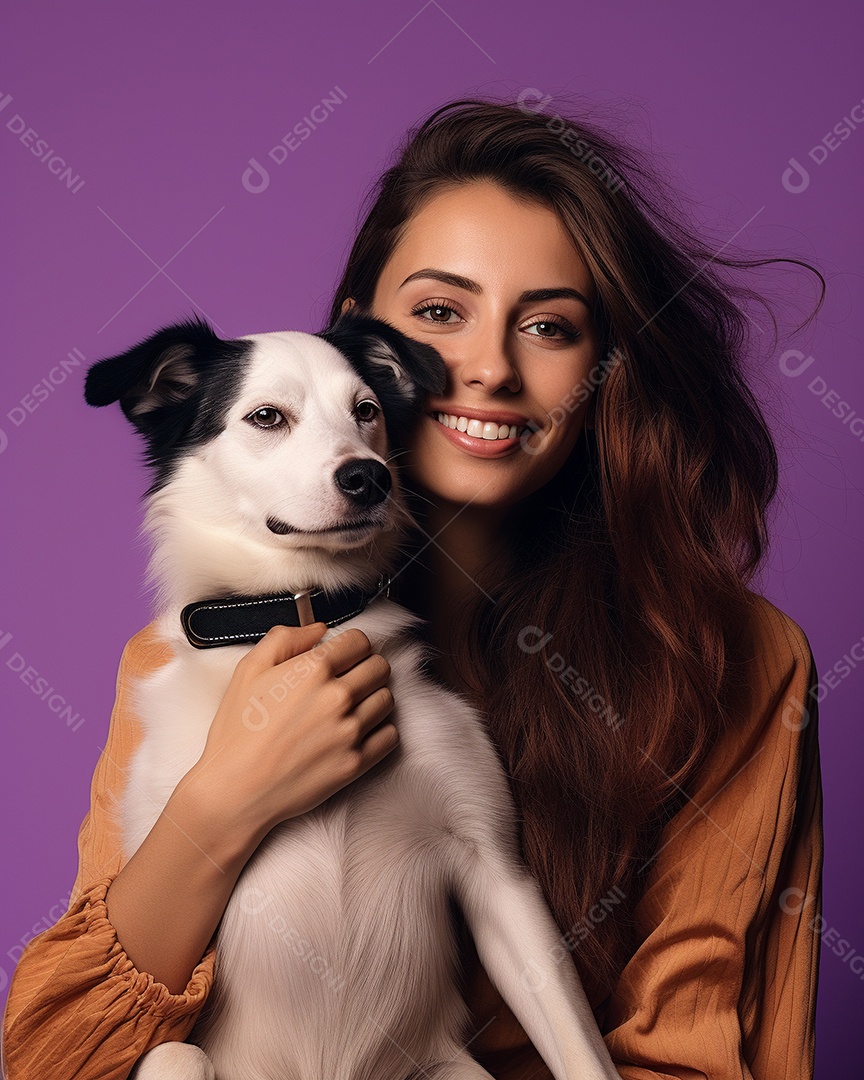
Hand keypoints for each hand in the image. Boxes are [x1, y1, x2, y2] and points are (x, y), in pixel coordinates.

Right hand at [184, 622, 396, 842]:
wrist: (235, 790)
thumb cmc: (237, 732)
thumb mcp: (249, 670)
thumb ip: (284, 639)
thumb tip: (317, 629)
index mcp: (314, 670)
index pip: (361, 641)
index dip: (352, 645)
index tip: (345, 655)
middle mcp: (338, 697)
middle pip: (380, 667)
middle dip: (366, 667)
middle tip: (350, 678)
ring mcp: (350, 731)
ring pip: (387, 699)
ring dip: (373, 697)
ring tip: (351, 706)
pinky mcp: (356, 763)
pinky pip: (390, 735)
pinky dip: (380, 730)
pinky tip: (357, 730)